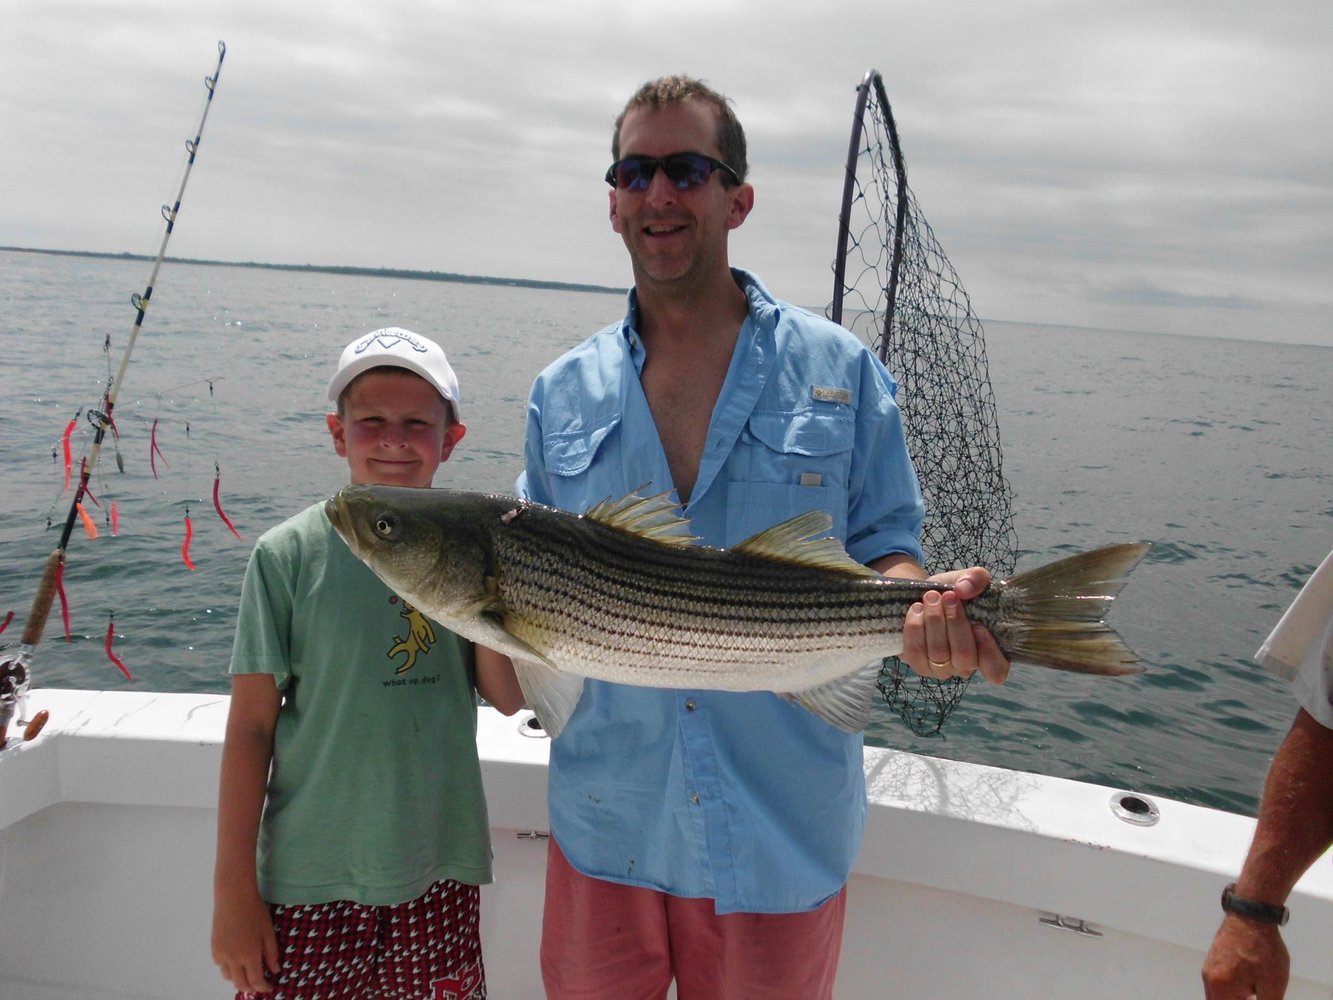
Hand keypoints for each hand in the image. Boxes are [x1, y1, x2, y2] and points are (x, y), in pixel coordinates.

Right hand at [212, 886, 280, 992]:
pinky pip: (220, 966)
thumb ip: (272, 953)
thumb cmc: (255, 911)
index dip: (264, 987)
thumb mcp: (269, 932)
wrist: (233, 897)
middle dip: (251, 987)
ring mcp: (221, 954)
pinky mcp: (214, 948)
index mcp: (249, 955)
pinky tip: (236, 961)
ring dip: (239, 979)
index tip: (271, 987)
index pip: (256, 981)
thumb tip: (275, 970)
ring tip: (248, 973)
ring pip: (228, 977)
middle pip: (240, 984)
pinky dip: (229, 969)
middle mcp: (233, 959)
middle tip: (260, 984)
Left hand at [900, 566, 1009, 684]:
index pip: (996, 670)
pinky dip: (915, 628)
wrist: (925, 596)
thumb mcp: (968, 580)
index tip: (979, 626)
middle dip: (955, 623)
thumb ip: (976, 578)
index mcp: (987, 651)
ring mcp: (941, 668)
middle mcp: (965, 666)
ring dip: (934, 621)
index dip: (989, 653)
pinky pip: (915, 652)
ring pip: (938, 654)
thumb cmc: (954, 593)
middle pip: (964, 657)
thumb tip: (964, 589)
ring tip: (931, 597)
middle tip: (948, 597)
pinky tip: (917, 609)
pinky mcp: (918, 663)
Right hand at [1202, 915, 1288, 998]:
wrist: (1251, 916)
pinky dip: (1231, 984)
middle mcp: (1209, 977)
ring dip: (1234, 995)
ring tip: (1255, 988)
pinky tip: (1249, 976)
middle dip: (1236, 999)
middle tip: (1255, 993)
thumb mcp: (1272, 986)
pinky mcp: (1213, 955)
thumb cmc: (1262, 951)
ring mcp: (1209, 965)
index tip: (1252, 997)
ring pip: (1218, 991)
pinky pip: (1219, 979)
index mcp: (1220, 987)